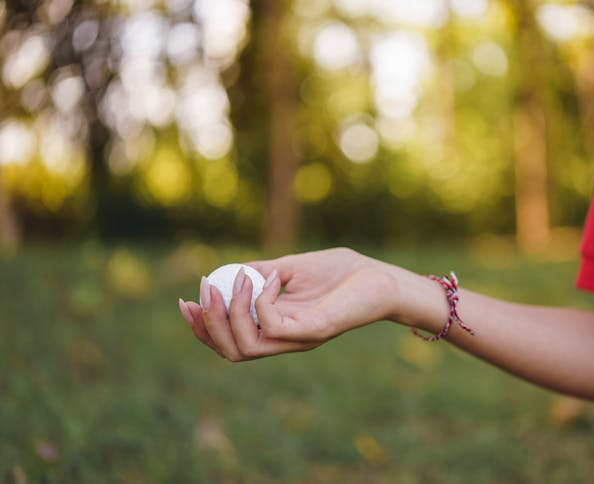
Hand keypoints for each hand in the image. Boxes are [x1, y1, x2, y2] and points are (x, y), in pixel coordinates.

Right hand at [178, 248, 397, 360]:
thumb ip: (261, 273)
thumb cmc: (340, 273)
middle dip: (208, 326)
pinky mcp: (315, 330)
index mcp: (276, 328)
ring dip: (230, 315)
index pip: (230, 342)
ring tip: (233, 282)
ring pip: (247, 347)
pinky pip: (274, 326)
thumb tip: (228, 271)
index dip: (203, 328)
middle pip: (232, 352)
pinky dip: (262, 300)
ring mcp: (299, 338)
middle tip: (203, 293)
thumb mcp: (292, 268)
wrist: (379, 277)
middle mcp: (284, 339)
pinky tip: (272, 278)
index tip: (186, 302)